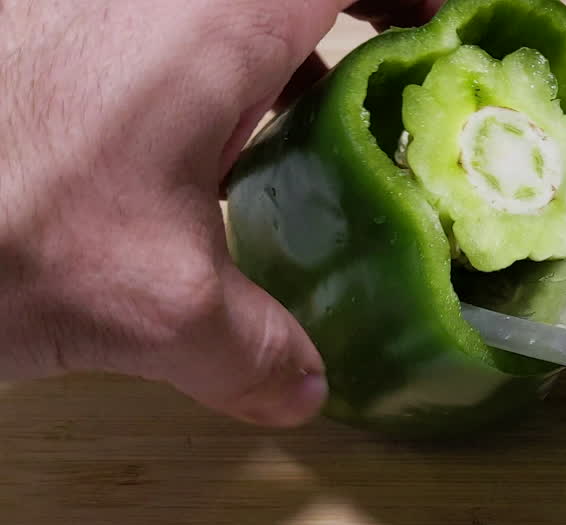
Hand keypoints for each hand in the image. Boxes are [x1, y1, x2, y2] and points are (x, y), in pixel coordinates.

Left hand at [0, 0, 439, 427]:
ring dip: (282, 34)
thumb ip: (248, 347)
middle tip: (412, 41)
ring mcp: (105, 5)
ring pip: (228, 3)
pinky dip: (215, 55)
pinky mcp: (56, 30)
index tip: (453, 22)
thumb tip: (300, 388)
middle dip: (361, 2)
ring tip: (323, 99)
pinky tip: (214, 134)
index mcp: (217, 20)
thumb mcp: (151, 308)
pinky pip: (168, 21)